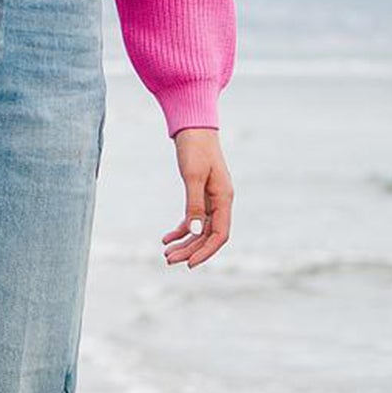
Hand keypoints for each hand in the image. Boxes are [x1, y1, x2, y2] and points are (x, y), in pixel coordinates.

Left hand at [163, 129, 233, 267]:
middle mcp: (221, 202)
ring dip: (185, 243)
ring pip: (200, 229)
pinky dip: (181, 230)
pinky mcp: (201, 195)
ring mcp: (212, 199)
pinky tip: (167, 238)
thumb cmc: (195, 149)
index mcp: (225, 198)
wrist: (193, 128)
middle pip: (208, 235)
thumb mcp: (193, 177)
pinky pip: (193, 219)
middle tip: (168, 260)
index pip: (220, 234)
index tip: (189, 264)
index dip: (206, 251)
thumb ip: (194, 204)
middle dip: (190, 250)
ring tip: (166, 253)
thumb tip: (194, 232)